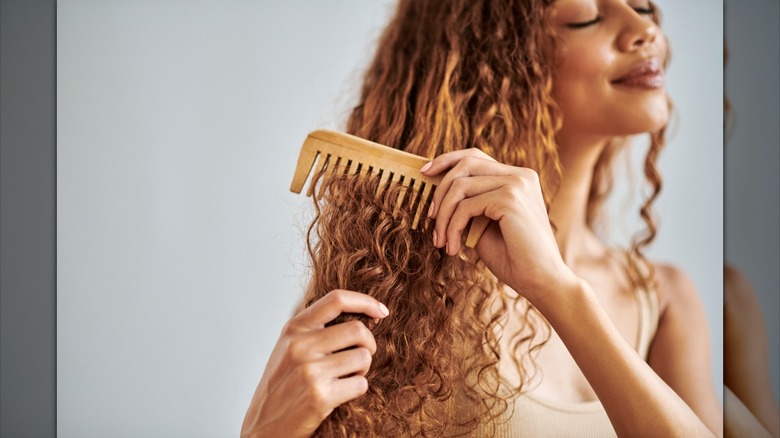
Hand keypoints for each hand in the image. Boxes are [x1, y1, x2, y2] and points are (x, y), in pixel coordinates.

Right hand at [241, 290, 389, 437]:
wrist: (263, 426)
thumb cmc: (282, 385)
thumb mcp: (289, 347)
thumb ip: (316, 329)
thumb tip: (364, 315)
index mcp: (293, 329)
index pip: (336, 299)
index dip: (365, 301)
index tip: (381, 311)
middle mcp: (300, 346)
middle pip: (358, 330)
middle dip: (368, 344)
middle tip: (359, 357)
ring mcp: (309, 371)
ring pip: (364, 357)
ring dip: (362, 369)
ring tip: (345, 377)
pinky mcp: (320, 396)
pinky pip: (361, 384)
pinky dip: (357, 389)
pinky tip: (340, 394)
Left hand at [422, 149, 578, 302]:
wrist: (541, 280)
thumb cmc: (514, 257)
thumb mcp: (485, 224)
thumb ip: (469, 203)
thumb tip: (437, 192)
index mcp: (518, 177)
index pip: (475, 156)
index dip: (446, 160)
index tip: (424, 173)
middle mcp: (520, 175)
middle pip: (465, 164)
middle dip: (439, 190)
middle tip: (431, 219)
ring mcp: (517, 184)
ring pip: (460, 186)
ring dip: (444, 216)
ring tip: (441, 241)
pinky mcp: (510, 199)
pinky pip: (465, 207)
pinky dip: (452, 228)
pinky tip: (454, 248)